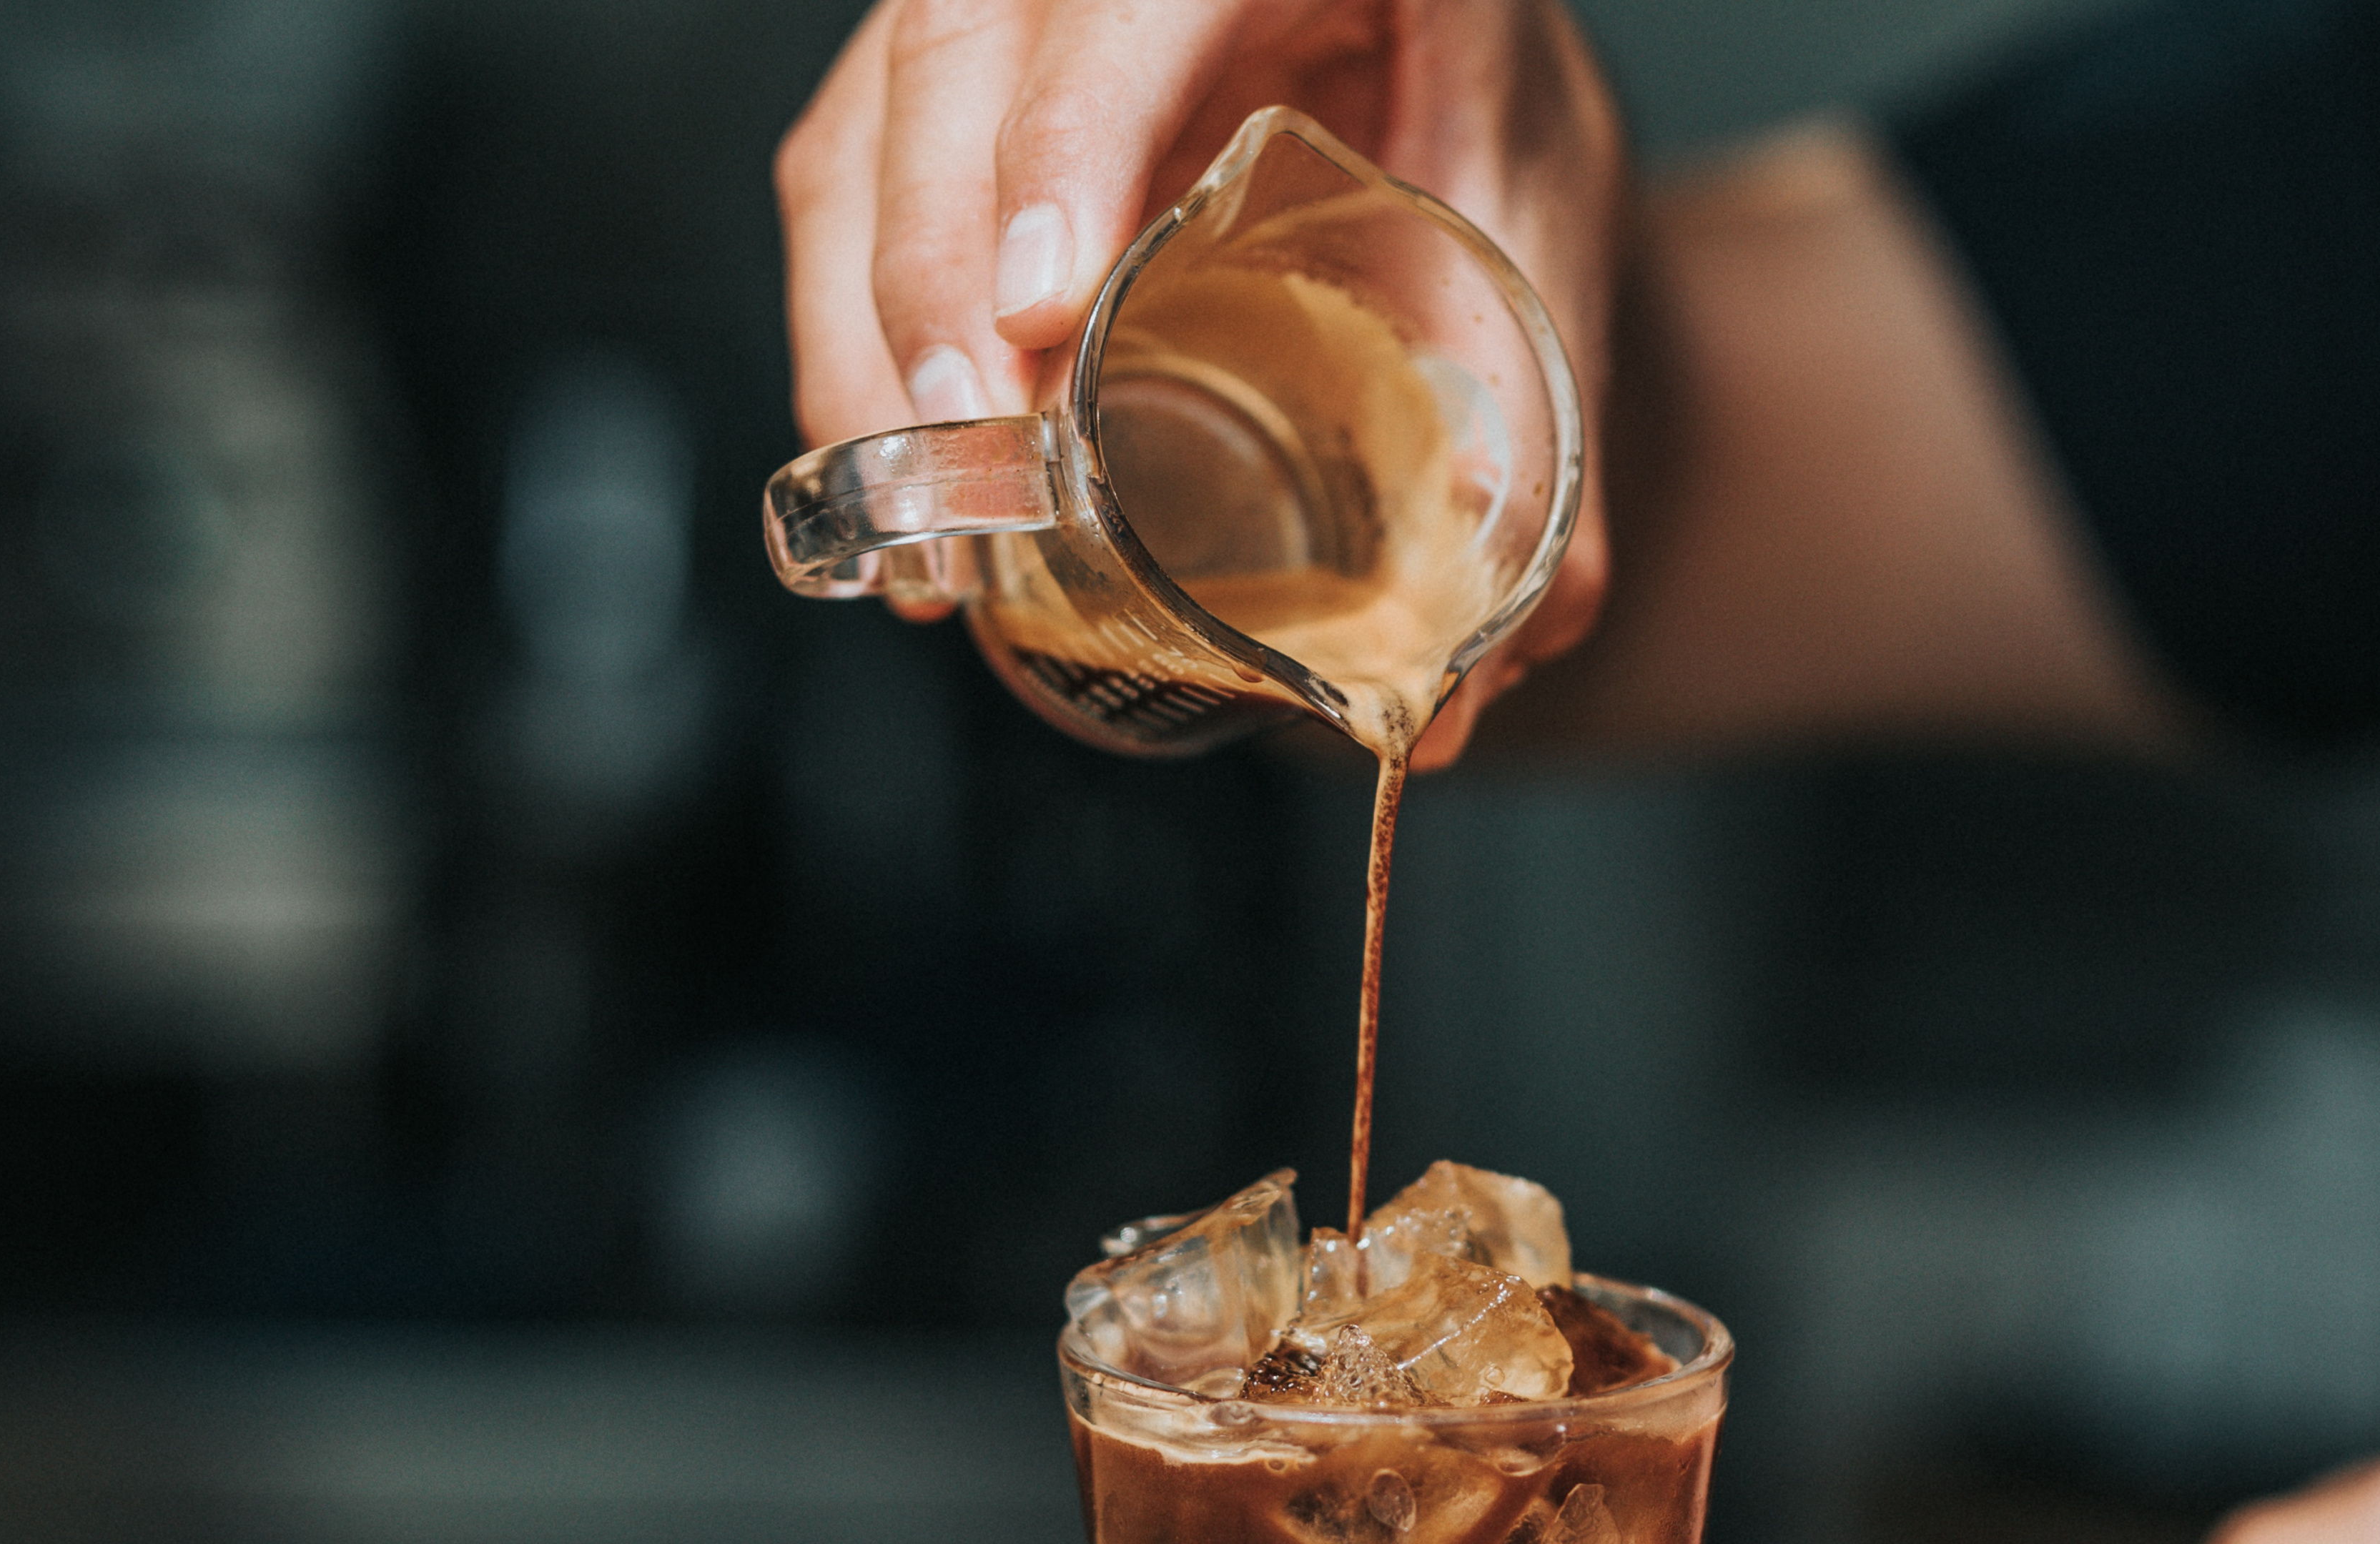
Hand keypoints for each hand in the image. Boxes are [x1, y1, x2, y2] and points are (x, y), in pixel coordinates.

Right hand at [774, 0, 1624, 766]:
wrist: (1442, 48)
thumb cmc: (1481, 91)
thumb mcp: (1532, 211)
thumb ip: (1532, 404)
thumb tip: (1493, 670)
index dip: (1065, 141)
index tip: (1040, 313)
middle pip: (953, 55)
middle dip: (932, 266)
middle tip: (976, 452)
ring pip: (868, 124)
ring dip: (866, 322)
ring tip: (925, 512)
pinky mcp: (948, 77)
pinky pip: (847, 173)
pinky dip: (847, 320)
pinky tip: (886, 454)